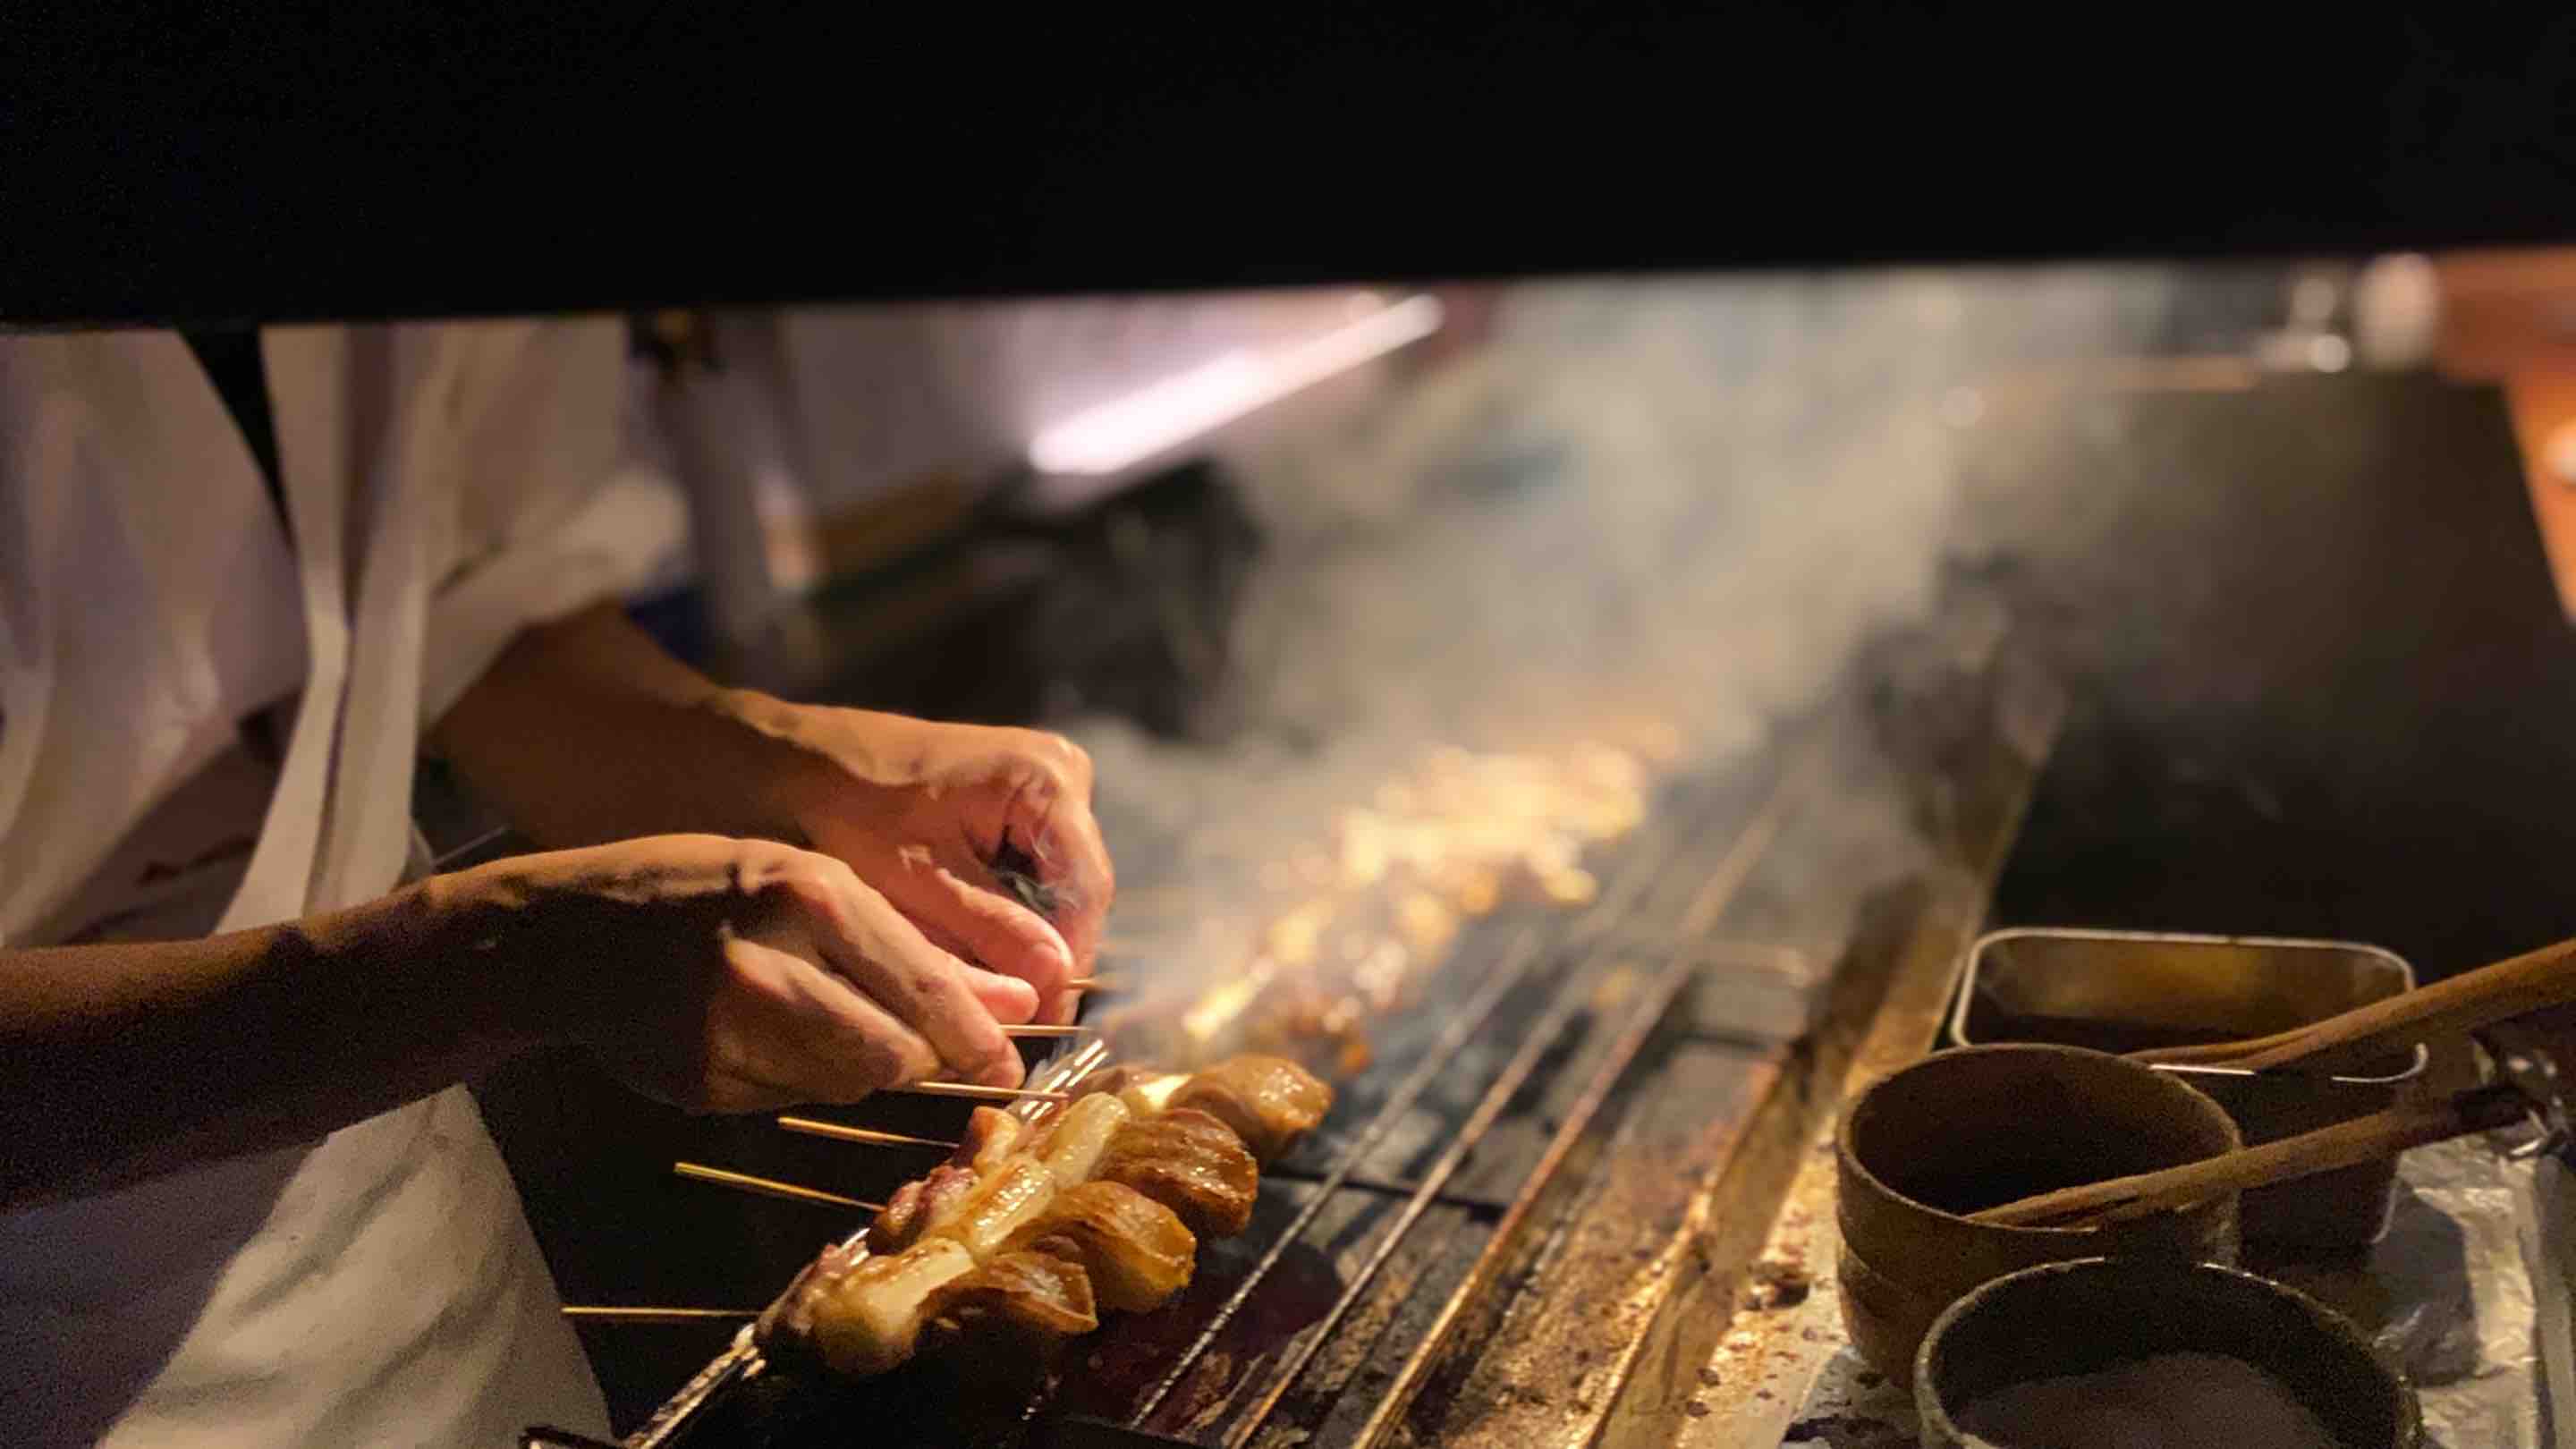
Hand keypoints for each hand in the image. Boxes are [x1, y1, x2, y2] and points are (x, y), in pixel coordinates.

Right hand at [440, 833, 1034, 1111]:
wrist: (560, 934)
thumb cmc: (700, 891)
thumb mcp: (802, 881)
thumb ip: (904, 943)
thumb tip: (1014, 1000)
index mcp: (804, 893)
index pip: (922, 986)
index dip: (978, 1033)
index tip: (1009, 1058)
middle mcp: (767, 963)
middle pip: (892, 1056)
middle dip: (921, 1061)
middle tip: (927, 1049)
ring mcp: (724, 1031)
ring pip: (845, 1085)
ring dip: (861, 1069)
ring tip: (827, 1021)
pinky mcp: (697, 1082)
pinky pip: (787, 1099)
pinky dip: (798, 1079)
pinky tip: (762, 1035)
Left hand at [719, 697, 1114, 1023]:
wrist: (786, 764)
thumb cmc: (843, 811)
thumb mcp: (917, 882)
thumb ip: (992, 931)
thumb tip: (1056, 982)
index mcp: (1046, 780)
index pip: (1083, 891)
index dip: (1067, 967)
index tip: (1041, 1027)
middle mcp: (1061, 774)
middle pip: (1074, 891)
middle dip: (1043, 958)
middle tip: (1010, 1027)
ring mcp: (1043, 786)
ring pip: (1052, 889)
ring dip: (1023, 943)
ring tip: (990, 1002)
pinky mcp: (1018, 804)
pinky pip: (1028, 874)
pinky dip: (1003, 917)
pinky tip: (975, 957)